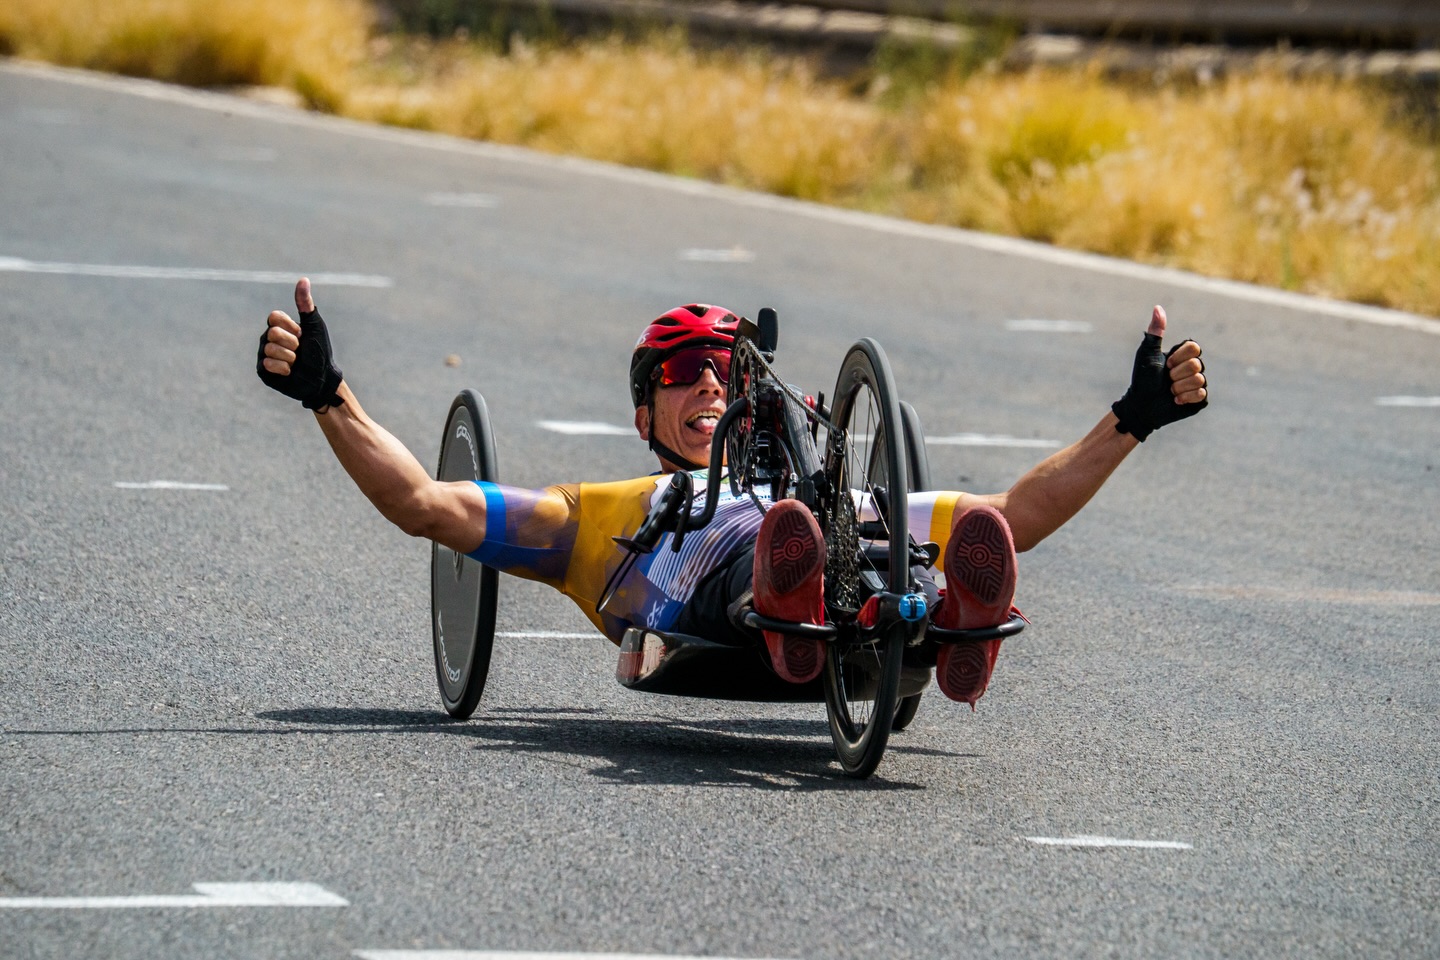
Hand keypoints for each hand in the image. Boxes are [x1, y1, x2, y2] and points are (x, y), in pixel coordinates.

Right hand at [256, 278, 343, 410]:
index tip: (301, 333)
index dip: (290, 326)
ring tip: (296, 362)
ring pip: (270, 349)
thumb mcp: (314, 325)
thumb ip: (305, 304)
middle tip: (300, 350)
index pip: (274, 317)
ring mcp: (264, 354)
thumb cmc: (320, 351)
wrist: (322, 378)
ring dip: (290, 357)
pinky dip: (284, 368)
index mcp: (279, 326)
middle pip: (272, 333)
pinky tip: (289, 372)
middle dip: (292, 343)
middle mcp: (268, 338)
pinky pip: (267, 364)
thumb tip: (303, 279)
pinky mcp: (263, 370)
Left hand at [1111, 306, 1207, 440]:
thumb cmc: (1143, 378)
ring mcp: (1198, 383)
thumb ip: (1155, 331)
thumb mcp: (1147, 353)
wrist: (1140, 405)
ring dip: (1178, 387)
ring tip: (1169, 391)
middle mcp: (1193, 368)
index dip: (1179, 357)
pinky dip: (1184, 398)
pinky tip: (1176, 400)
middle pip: (1196, 364)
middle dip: (1176, 374)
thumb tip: (1158, 307)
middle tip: (1166, 379)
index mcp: (1183, 355)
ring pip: (1199, 380)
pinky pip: (1201, 394)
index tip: (1166, 363)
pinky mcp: (1199, 399)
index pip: (1194, 348)